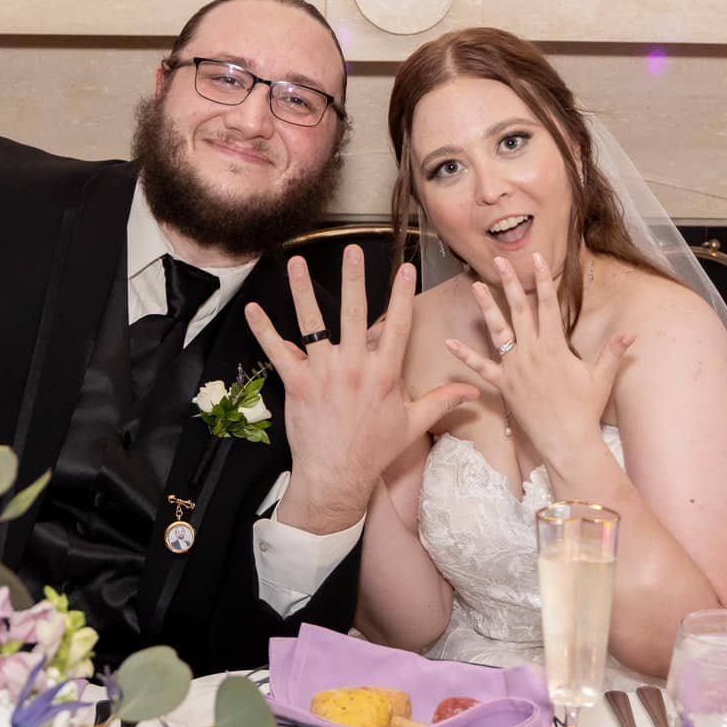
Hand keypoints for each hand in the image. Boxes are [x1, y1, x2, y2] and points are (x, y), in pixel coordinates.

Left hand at [245, 248, 480, 533]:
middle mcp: (355, 366)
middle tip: (352, 250)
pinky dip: (263, 330)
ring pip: (312, 324)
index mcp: (385, 373)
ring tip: (297, 263)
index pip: (397, 325)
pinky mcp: (297, 384)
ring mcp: (324, 373)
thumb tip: (475, 392)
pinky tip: (252, 309)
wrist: (338, 476)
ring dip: (303, 292)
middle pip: (353, 313)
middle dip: (354, 279)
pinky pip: (277, 352)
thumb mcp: (414, 424)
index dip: (402, 295)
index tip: (406, 268)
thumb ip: (443, 401)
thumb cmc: (375, 450)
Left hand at [445, 253, 632, 466]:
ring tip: (475, 285)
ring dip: (486, 306)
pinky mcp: (503, 385)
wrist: (566, 440)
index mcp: (554, 346)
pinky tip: (449, 342)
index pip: (548, 305)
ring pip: (498, 330)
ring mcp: (514, 367)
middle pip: (519, 309)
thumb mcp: (602, 377)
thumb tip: (632, 333)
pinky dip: (465, 355)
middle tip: (499, 261)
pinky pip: (481, 368)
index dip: (543, 280)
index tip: (536, 259)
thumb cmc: (585, 409)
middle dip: (509, 282)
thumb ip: (614, 351)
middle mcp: (531, 351)